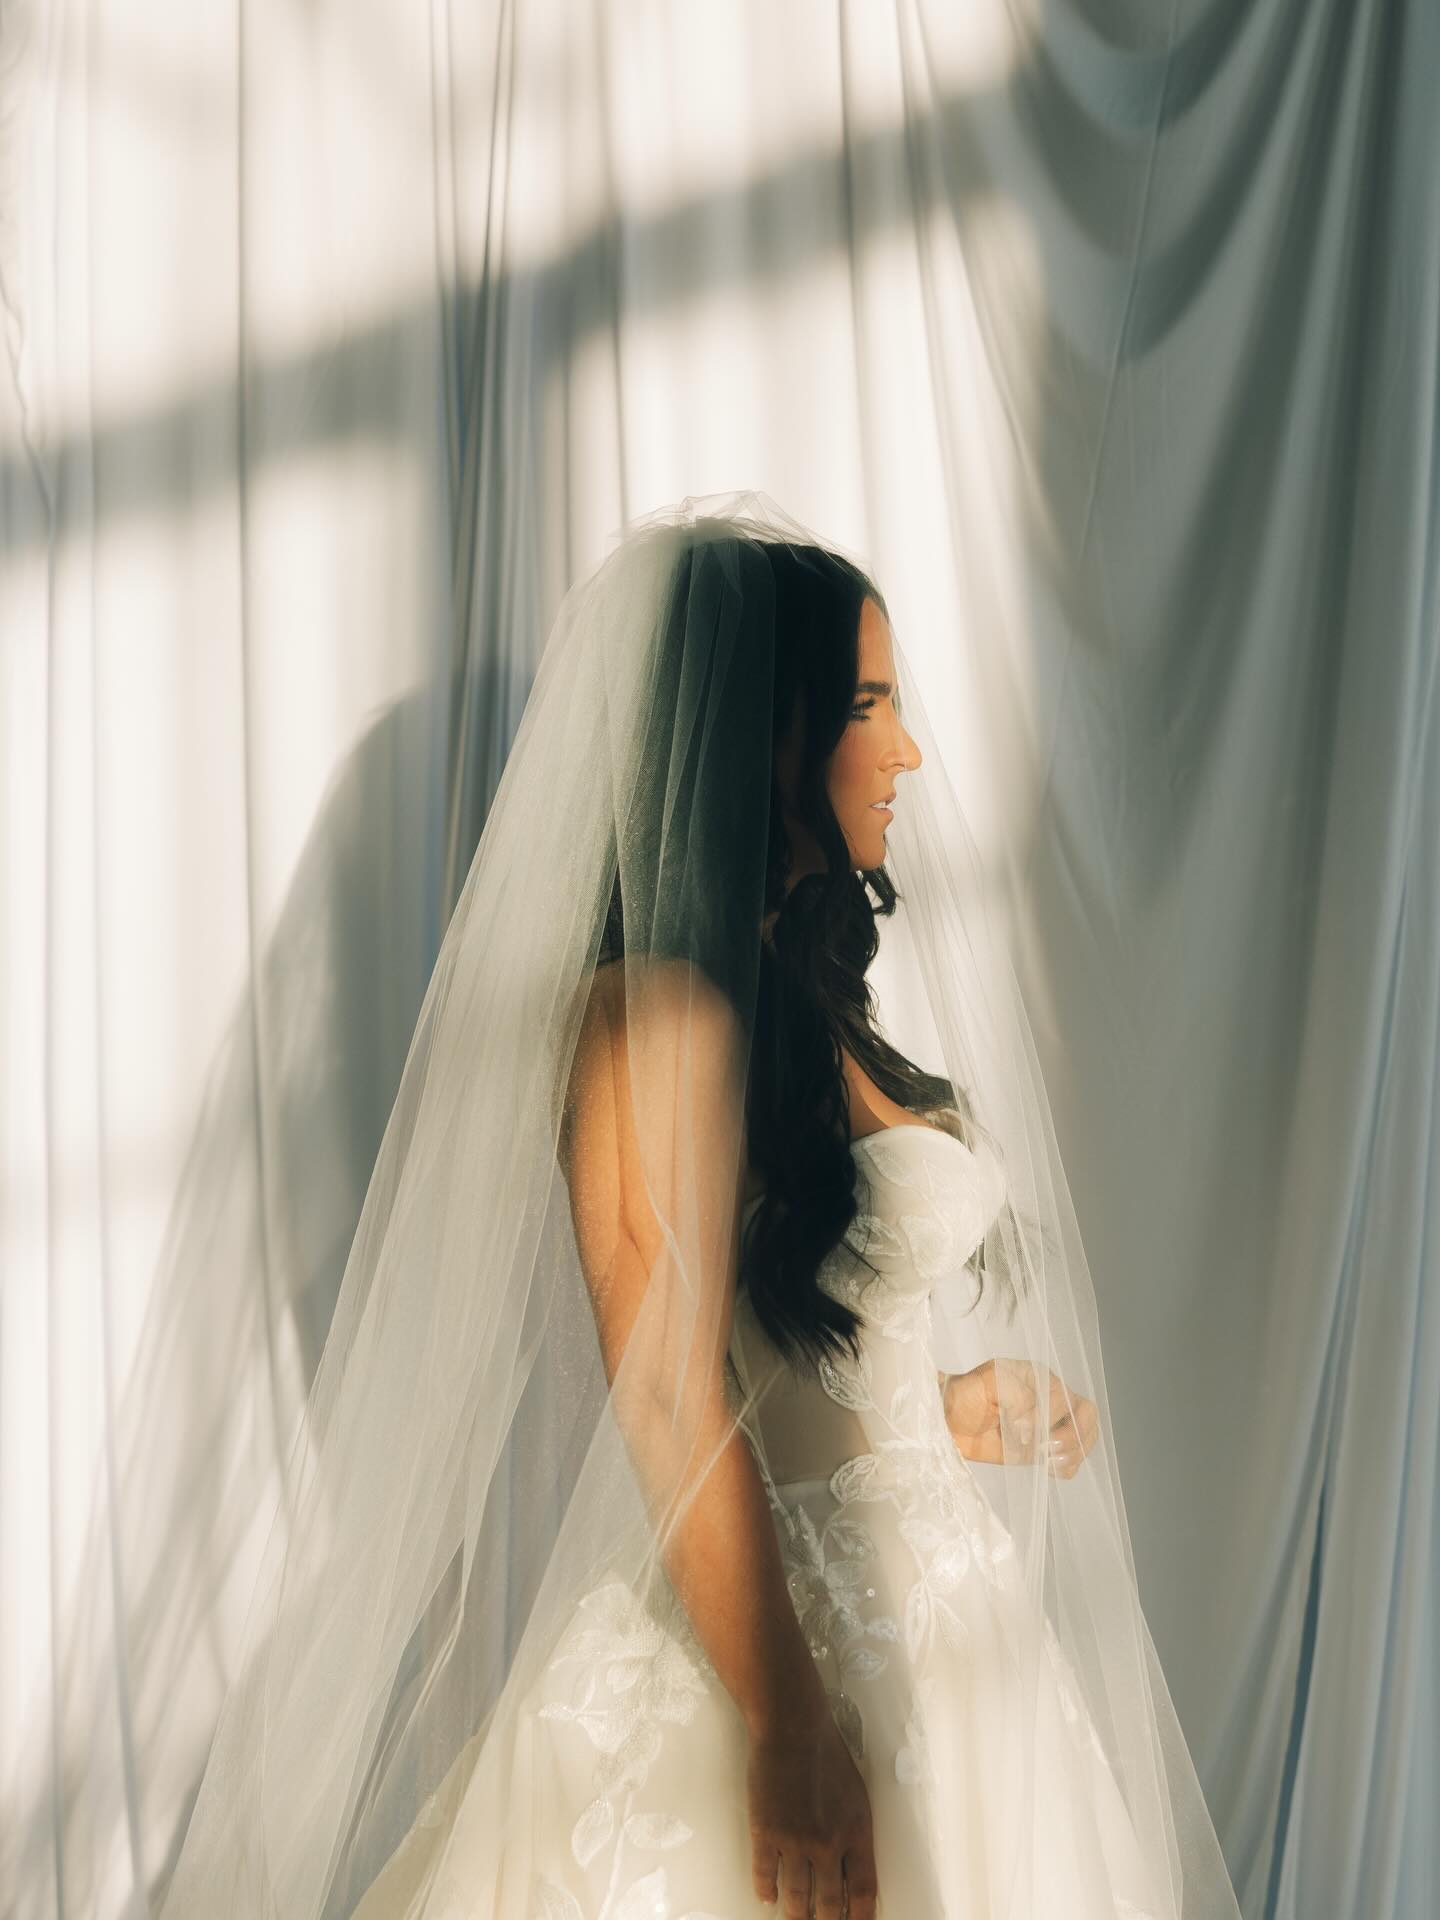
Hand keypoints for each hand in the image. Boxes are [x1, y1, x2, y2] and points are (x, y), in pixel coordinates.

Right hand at [746, 1713, 877, 1918]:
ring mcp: (795, 1841)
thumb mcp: (856, 1795)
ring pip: (796, 1897)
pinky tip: (767, 1897)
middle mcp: (828, 1844)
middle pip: (828, 1904)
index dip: (858, 1917)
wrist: (792, 1727)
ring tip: (794, 1919)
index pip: (863, 1892)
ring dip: (794, 1914)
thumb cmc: (826, 1753)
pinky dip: (765, 1890)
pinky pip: (765, 1875)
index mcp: (857, 1833)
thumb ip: (854, 1833)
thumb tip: (850, 1867)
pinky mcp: (765, 1833)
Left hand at [940, 1357, 1099, 1477]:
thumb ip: (1012, 1394)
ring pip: (1086, 1438)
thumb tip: (1029, 1425)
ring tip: (1044, 1460)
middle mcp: (1051, 1399)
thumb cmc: (964, 1395)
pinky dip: (1065, 1468)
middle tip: (1047, 1448)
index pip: (1062, 1396)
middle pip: (1086, 1414)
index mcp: (1039, 1377)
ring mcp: (1051, 1426)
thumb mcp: (985, 1382)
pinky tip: (1046, 1468)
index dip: (1045, 1415)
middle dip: (1072, 1435)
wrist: (949, 1421)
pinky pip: (1072, 1462)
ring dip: (1071, 1453)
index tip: (1018, 1427)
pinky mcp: (1045, 1450)